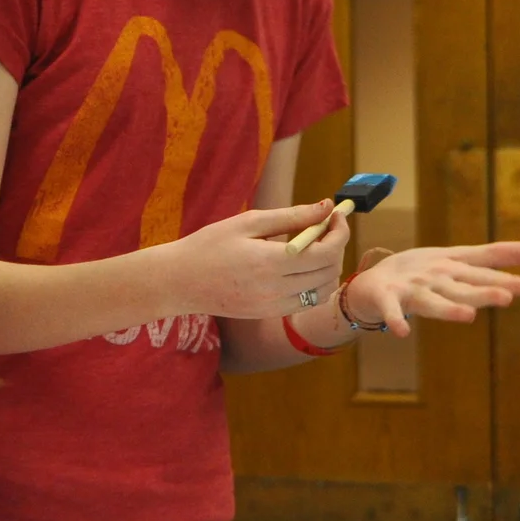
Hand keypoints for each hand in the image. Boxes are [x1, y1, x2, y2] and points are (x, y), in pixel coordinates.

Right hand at [163, 201, 351, 320]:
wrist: (180, 281)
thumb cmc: (210, 245)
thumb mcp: (248, 222)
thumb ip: (291, 216)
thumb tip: (326, 206)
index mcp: (271, 261)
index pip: (326, 251)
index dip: (339, 232)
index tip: (336, 215)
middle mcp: (276, 289)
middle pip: (329, 271)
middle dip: (336, 246)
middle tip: (326, 228)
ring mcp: (273, 306)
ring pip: (323, 290)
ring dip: (329, 268)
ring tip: (315, 247)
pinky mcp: (269, 314)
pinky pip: (306, 301)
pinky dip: (315, 284)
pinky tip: (302, 267)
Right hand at [343, 241, 519, 334]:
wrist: (371, 282)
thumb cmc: (420, 271)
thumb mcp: (456, 259)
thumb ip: (492, 257)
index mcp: (451, 268)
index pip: (480, 274)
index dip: (503, 280)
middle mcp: (434, 277)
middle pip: (461, 287)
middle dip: (481, 292)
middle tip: (505, 298)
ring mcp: (409, 288)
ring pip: (430, 300)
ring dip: (446, 307)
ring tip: (467, 315)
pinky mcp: (385, 297)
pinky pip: (390, 310)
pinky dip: (394, 319)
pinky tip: (402, 332)